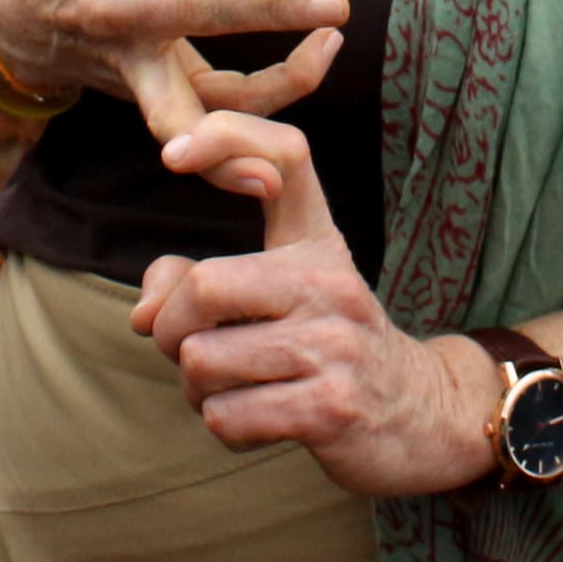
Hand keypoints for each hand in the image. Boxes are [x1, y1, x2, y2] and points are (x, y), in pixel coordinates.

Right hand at [0, 0, 349, 140]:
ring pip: (193, 98)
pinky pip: (197, 131)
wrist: (10, 15)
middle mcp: (116, 9)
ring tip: (324, 59)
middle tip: (336, 2)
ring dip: (261, 93)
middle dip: (268, 10)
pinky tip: (296, 116)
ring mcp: (127, 64)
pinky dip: (237, 149)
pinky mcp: (142, 100)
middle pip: (198, 13)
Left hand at [131, 112, 500, 495]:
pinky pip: (226, 416)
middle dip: (171, 330)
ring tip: (232, 389)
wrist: (419, 414)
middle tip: (191, 350)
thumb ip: (199, 283)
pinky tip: (255, 421)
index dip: (226, 135)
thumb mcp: (277, 298)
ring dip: (196, 389)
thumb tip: (143, 314)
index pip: (285, 155)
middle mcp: (330, 282)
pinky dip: (223, 426)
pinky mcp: (331, 409)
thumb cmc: (327, 347)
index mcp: (316, 242)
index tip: (175, 156)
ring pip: (203, 362)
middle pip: (205, 287)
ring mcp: (335, 345)